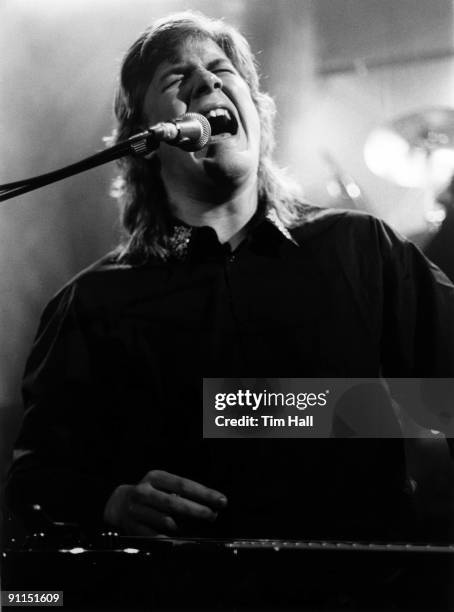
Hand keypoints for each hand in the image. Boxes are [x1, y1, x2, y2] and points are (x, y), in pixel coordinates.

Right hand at [103, 470, 227, 535]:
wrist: (118, 504)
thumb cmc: (151, 494)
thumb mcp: (164, 486)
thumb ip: (185, 495)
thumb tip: (212, 509)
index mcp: (156, 477)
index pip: (184, 485)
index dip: (204, 493)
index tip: (221, 500)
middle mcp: (144, 491)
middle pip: (174, 502)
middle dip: (196, 509)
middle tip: (212, 515)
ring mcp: (136, 510)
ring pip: (164, 520)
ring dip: (183, 526)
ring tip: (196, 529)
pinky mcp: (132, 527)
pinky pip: (155, 536)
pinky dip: (170, 540)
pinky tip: (181, 542)